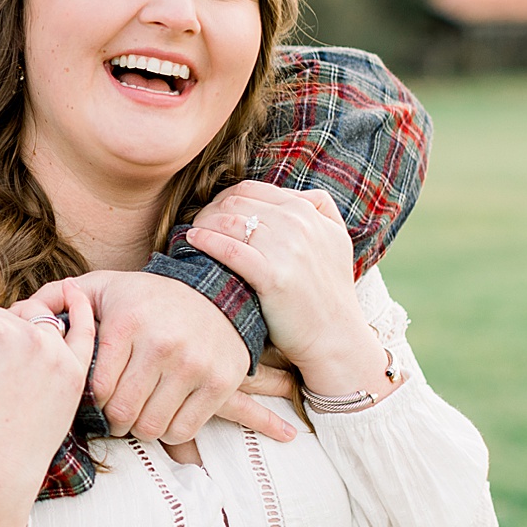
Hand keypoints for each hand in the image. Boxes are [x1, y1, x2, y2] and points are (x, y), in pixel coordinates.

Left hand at [23, 272, 295, 444]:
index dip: (91, 402)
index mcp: (128, 321)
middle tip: (114, 413)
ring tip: (138, 411)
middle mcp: (162, 342)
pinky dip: (168, 430)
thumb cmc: (145, 298)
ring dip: (140, 428)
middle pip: (123, 414)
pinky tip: (163, 411)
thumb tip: (17, 311)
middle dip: (113, 421)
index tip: (95, 397)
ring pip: (151, 427)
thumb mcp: (102, 288)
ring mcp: (194, 364)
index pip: (97, 389)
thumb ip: (56, 297)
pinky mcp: (220, 382)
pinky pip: (182, 429)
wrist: (214, 295)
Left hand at [185, 181, 390, 398]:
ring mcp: (286, 249)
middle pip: (236, 203)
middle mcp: (298, 224)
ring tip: (191, 234)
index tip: (211, 212)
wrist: (336, 336)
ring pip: (229, 221)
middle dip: (209, 210)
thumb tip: (290, 193)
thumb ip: (318, 207)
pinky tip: (192, 241)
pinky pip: (229, 249)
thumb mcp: (335, 238)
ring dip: (202, 223)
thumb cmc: (328, 291)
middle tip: (195, 225)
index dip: (223, 197)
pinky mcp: (273, 277)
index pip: (251, 189)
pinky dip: (205, 241)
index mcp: (307, 211)